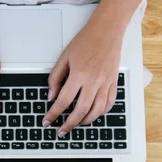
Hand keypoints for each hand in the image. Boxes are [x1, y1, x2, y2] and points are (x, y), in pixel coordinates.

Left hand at [42, 21, 123, 135]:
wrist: (107, 31)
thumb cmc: (86, 40)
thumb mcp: (64, 57)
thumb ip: (55, 77)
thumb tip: (51, 96)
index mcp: (79, 74)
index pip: (64, 101)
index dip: (53, 113)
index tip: (47, 121)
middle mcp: (94, 81)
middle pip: (81, 110)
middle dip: (69, 124)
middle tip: (61, 131)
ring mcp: (106, 83)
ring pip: (97, 111)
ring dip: (85, 121)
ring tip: (76, 124)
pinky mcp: (114, 82)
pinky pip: (109, 103)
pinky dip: (101, 113)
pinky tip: (93, 114)